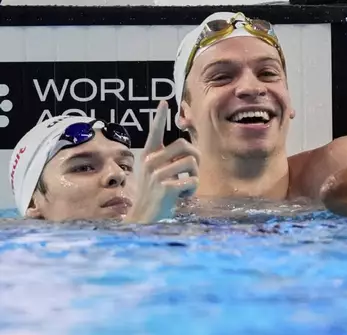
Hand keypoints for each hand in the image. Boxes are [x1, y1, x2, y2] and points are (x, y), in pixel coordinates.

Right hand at [124, 101, 199, 222]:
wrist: (146, 216)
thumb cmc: (157, 193)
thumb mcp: (158, 173)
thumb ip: (169, 161)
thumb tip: (188, 149)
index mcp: (149, 156)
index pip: (154, 132)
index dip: (159, 117)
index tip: (164, 102)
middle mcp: (150, 162)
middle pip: (185, 146)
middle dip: (196, 158)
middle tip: (192, 172)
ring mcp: (156, 175)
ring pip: (191, 164)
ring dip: (194, 177)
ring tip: (185, 187)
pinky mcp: (165, 188)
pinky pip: (192, 181)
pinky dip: (192, 190)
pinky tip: (182, 197)